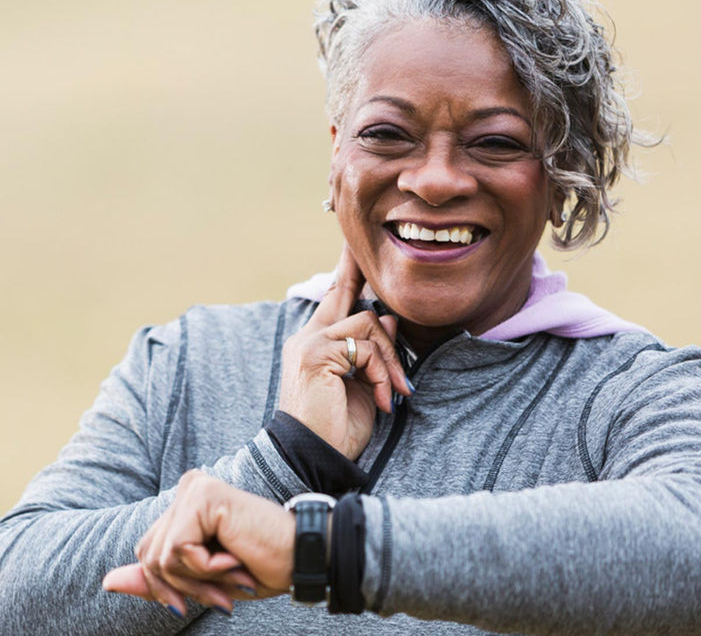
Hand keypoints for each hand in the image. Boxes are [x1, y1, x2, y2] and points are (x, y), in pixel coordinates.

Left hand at [102, 471, 294, 616]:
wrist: (304, 558)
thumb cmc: (261, 567)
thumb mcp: (200, 580)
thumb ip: (157, 578)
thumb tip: (106, 582)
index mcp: (185, 503)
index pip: (147, 552)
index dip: (170, 587)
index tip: (212, 597)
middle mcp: (187, 487)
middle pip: (148, 555)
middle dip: (183, 588)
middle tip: (225, 595)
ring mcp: (193, 488)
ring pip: (161, 557)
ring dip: (198, 582)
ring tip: (233, 576)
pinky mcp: (202, 496)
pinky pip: (178, 551)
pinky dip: (205, 569)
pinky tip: (234, 559)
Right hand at [278, 244, 409, 459]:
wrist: (314, 457)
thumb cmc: (336, 427)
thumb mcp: (361, 385)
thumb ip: (370, 350)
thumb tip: (387, 317)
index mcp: (313, 343)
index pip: (334, 296)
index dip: (348, 269)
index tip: (354, 243)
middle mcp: (307, 337)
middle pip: (351, 298)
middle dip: (371, 302)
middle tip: (385, 335)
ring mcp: (309, 343)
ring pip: (367, 324)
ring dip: (389, 360)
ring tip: (393, 393)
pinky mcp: (317, 355)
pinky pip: (366, 349)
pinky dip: (381, 374)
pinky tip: (382, 400)